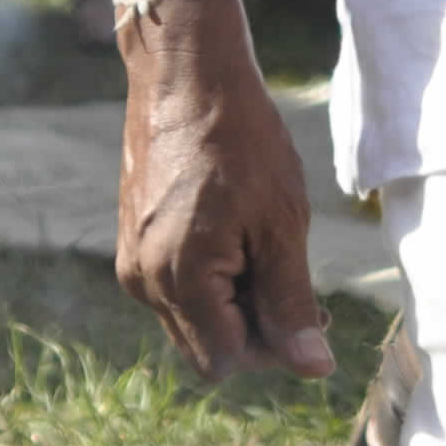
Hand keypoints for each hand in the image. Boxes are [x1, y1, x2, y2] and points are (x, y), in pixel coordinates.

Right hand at [115, 0, 334, 382]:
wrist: (187, 76)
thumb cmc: (242, 140)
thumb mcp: (282, 223)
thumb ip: (291, 302)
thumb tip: (313, 369)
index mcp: (179, 279)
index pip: (228, 361)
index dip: (274, 347)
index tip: (310, 309)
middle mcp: (144, 281)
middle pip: (206, 348)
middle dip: (256, 330)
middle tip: (299, 285)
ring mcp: (133, 262)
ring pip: (193, 320)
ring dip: (236, 304)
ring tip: (271, 252)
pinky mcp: (134, 241)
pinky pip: (177, 289)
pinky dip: (213, 281)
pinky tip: (242, 238)